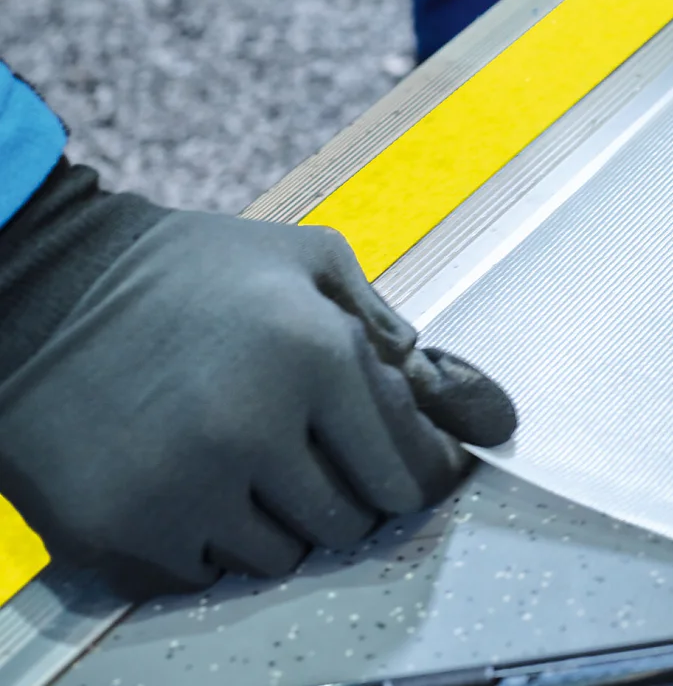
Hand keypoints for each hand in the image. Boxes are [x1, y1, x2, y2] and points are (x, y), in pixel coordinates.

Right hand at [0, 165, 515, 597]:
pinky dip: (210, 541)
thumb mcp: (304, 260)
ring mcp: (184, 489)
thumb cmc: (187, 272)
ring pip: (284, 558)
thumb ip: (388, 326)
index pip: (413, 470)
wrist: (39, 293)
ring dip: (281, 520)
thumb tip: (468, 401)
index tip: (415, 468)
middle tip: (316, 452)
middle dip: (351, 490)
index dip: (423, 472)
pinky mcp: (122, 534)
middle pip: (355, 521)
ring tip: (244, 457)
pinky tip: (190, 480)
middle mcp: (254, 428)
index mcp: (315, 354)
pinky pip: (206, 574)